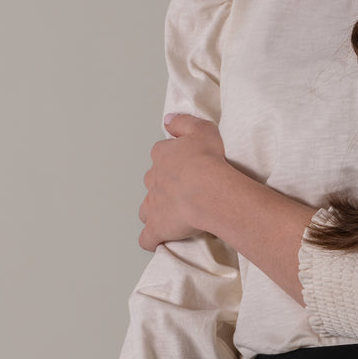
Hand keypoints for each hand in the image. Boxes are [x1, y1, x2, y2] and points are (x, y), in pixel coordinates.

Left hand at [139, 114, 228, 251]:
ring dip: (157, 211)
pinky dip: (153, 239)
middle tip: (187, 190)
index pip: (162, 155)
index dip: (175, 161)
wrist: (209, 190)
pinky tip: (162, 239)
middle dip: (166, 186)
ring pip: (148, 208)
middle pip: (154, 182)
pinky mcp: (157, 227)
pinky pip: (148, 238)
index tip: (189, 166)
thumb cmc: (209, 160)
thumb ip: (183, 122)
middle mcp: (153, 179)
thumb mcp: (202, 129)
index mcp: (162, 156)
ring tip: (176, 214)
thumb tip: (168, 120)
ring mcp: (153, 205)